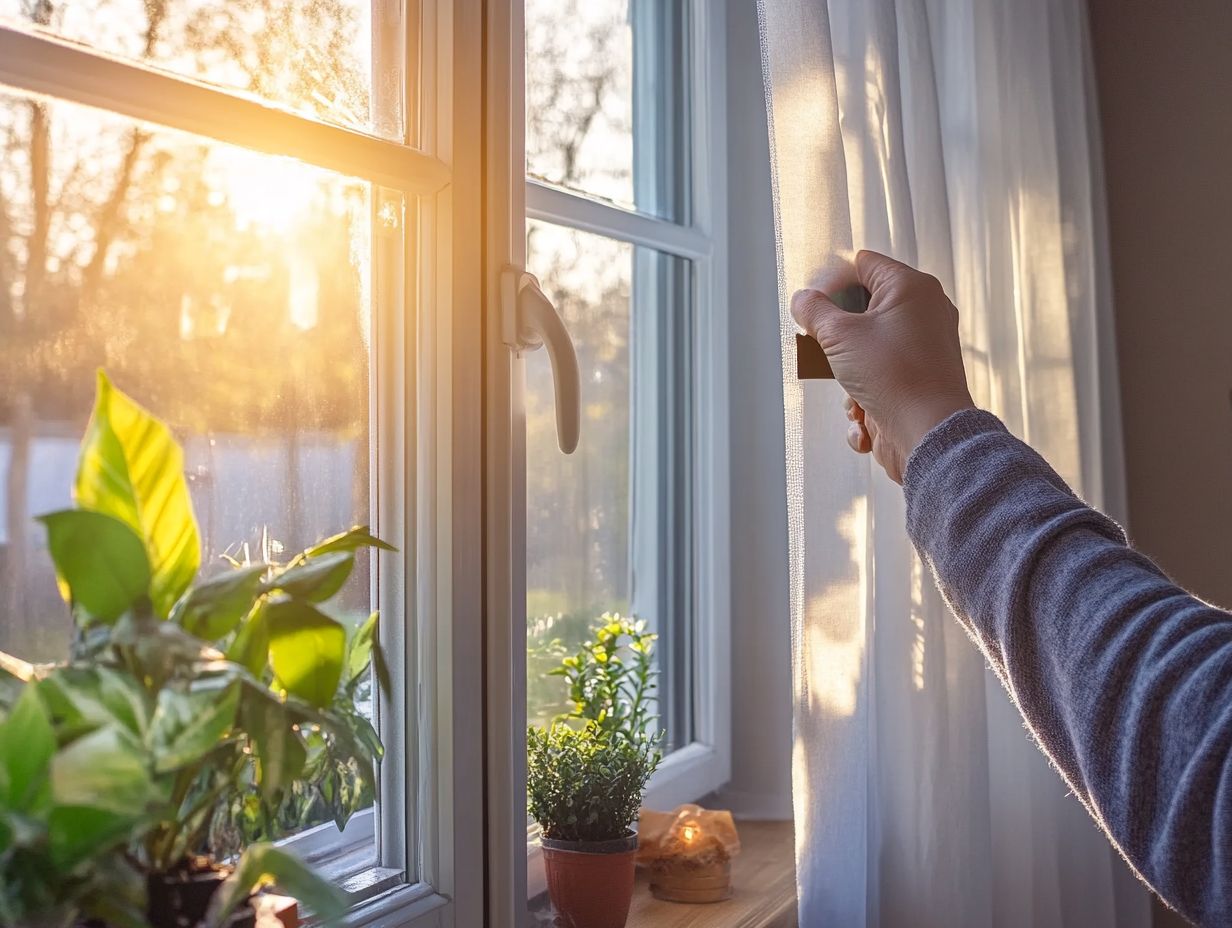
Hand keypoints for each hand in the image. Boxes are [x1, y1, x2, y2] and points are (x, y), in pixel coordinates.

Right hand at [791, 250, 974, 483]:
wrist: (928, 434)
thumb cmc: (893, 376)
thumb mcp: (840, 336)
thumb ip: (814, 311)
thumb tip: (803, 299)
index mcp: (912, 289)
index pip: (864, 265)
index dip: (834, 281)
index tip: (813, 304)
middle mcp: (925, 313)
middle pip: (863, 312)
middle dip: (838, 339)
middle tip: (825, 349)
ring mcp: (924, 349)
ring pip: (868, 352)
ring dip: (849, 378)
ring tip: (854, 396)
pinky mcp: (920, 382)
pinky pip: (881, 382)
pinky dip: (866, 402)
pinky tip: (867, 419)